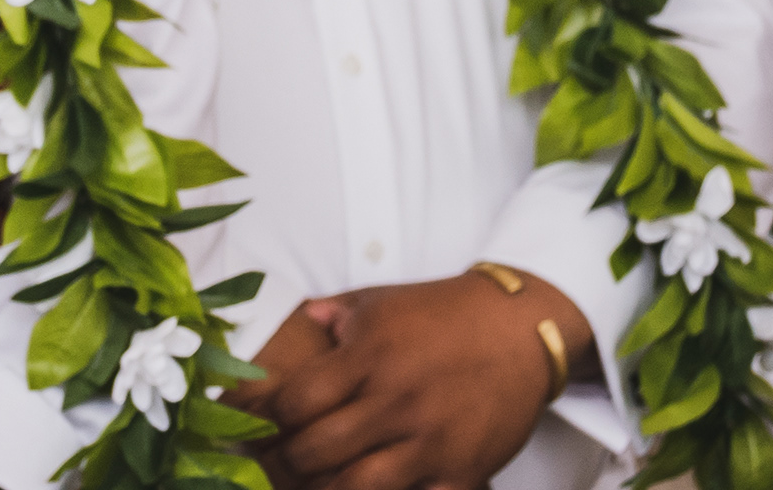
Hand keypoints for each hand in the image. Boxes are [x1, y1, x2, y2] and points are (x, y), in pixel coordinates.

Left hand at [240, 273, 585, 489]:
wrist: (520, 328)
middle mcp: (395, 401)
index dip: (266, 417)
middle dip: (288, 462)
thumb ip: (333, 315)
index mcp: (368, 357)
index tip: (252, 423)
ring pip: (359, 488)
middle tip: (279, 462)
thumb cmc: (442, 312)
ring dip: (329, 489)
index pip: (296, 402)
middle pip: (318, 451)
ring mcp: (431, 441)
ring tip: (320, 481)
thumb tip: (301, 322)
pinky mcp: (463, 472)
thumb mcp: (379, 301)